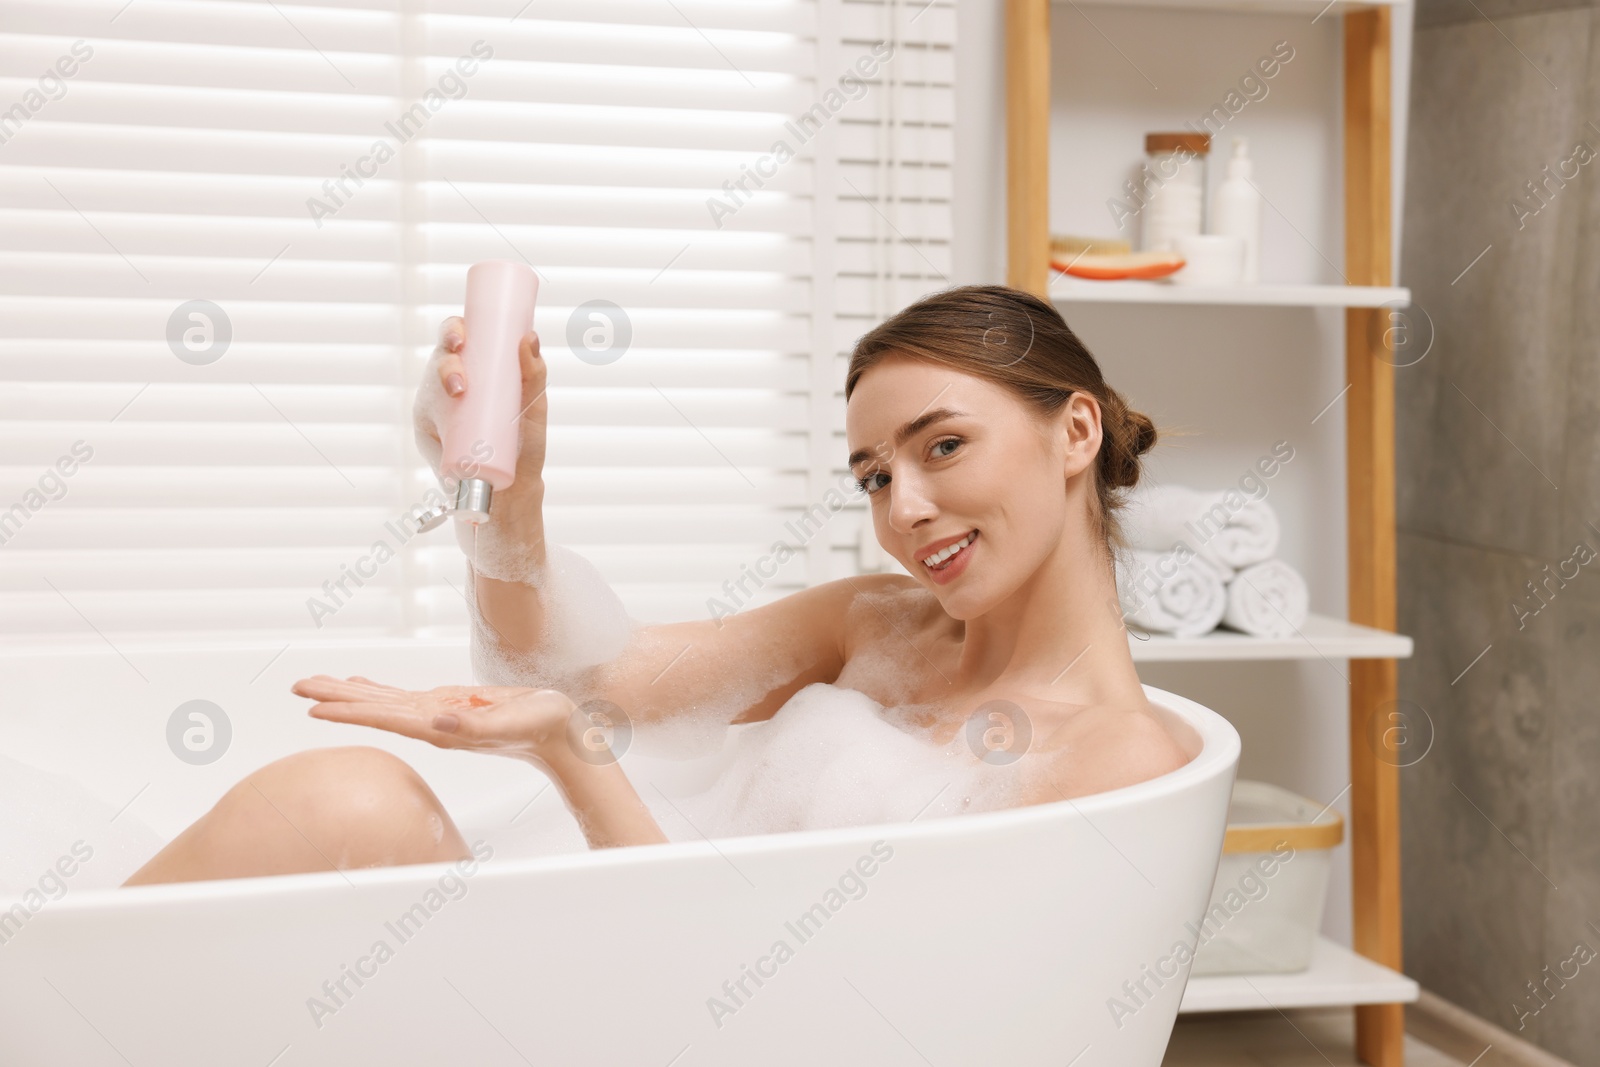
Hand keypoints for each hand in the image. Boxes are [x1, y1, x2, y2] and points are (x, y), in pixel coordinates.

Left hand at [292, 675, 575, 765]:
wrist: (561, 737)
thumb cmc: (542, 727)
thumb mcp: (511, 721)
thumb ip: (474, 724)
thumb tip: (437, 720)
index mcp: (442, 727)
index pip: (385, 718)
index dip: (349, 713)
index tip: (314, 709)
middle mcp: (432, 723)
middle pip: (374, 709)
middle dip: (334, 697)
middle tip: (296, 686)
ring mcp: (438, 714)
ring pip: (383, 702)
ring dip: (349, 693)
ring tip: (315, 684)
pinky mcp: (448, 705)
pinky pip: (403, 698)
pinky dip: (378, 691)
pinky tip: (361, 687)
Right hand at [412, 315, 548, 505]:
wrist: (514, 486)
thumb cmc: (524, 440)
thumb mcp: (534, 406)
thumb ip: (534, 374)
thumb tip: (529, 337)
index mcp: (477, 367)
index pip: (459, 337)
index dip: (453, 330)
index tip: (461, 339)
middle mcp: (454, 381)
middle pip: (439, 358)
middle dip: (445, 364)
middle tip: (461, 382)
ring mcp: (439, 407)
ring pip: (427, 386)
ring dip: (436, 387)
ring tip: (458, 394)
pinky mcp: (430, 435)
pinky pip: (422, 423)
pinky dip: (429, 425)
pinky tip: (439, 430)